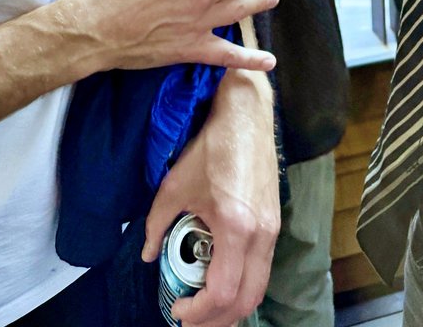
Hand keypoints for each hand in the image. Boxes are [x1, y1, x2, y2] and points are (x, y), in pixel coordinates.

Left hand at [143, 66, 279, 325]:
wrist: (246, 117)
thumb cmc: (212, 147)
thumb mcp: (174, 186)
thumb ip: (157, 224)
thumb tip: (147, 254)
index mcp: (235, 226)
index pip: (221, 292)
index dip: (199, 311)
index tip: (178, 309)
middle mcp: (260, 234)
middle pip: (245, 299)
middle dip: (217, 319)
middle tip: (191, 320)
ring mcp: (272, 229)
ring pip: (259, 287)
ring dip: (232, 305)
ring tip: (205, 307)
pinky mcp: (275, 222)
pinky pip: (262, 268)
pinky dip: (243, 284)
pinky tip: (222, 280)